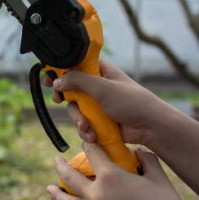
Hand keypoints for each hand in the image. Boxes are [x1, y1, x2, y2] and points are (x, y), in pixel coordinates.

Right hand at [44, 60, 171, 147]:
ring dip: (78, 119)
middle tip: (59, 100)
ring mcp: (97, 103)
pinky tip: (93, 134)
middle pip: (70, 88)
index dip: (60, 71)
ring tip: (87, 126)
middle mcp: (97, 85)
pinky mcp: (99, 120)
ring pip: (75, 108)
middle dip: (67, 98)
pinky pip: (83, 122)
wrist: (150, 127)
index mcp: (99, 70)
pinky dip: (86, 129)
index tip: (49, 79)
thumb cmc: (132, 102)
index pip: (74, 65)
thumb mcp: (102, 87)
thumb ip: (78, 81)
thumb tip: (57, 81)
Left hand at [46, 142, 187, 199]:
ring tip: (50, 188)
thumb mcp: (159, 180)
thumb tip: (139, 151)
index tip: (86, 140)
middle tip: (56, 160)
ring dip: (58, 193)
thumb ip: (147, 161)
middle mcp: (96, 194)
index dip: (88, 143)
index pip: (92, 152)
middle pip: (71, 176)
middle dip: (61, 166)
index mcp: (111, 177)